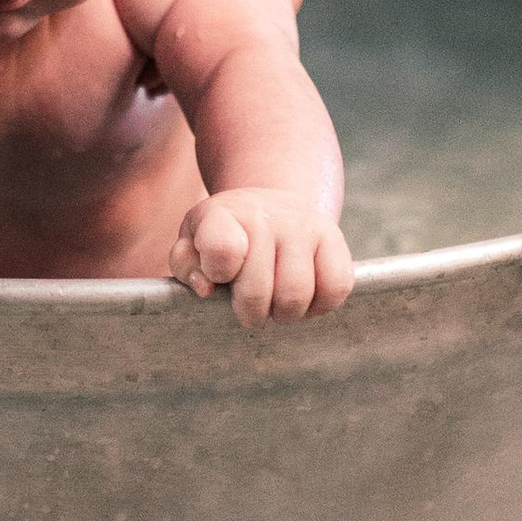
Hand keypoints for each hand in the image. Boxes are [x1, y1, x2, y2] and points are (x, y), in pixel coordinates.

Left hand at [172, 191, 353, 327]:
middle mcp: (268, 215)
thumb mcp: (193, 242)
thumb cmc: (226, 235)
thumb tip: (206, 287)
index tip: (219, 276)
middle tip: (249, 306)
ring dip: (284, 314)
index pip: (222, 251)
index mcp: (224, 214)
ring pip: (296, 296)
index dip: (217, 275)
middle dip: (250, 313)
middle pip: (258, 293)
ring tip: (276, 303)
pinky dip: (319, 306)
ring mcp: (305, 225)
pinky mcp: (335, 239)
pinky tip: (305, 298)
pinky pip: (335, 289)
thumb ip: (186, 264)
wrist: (272, 206)